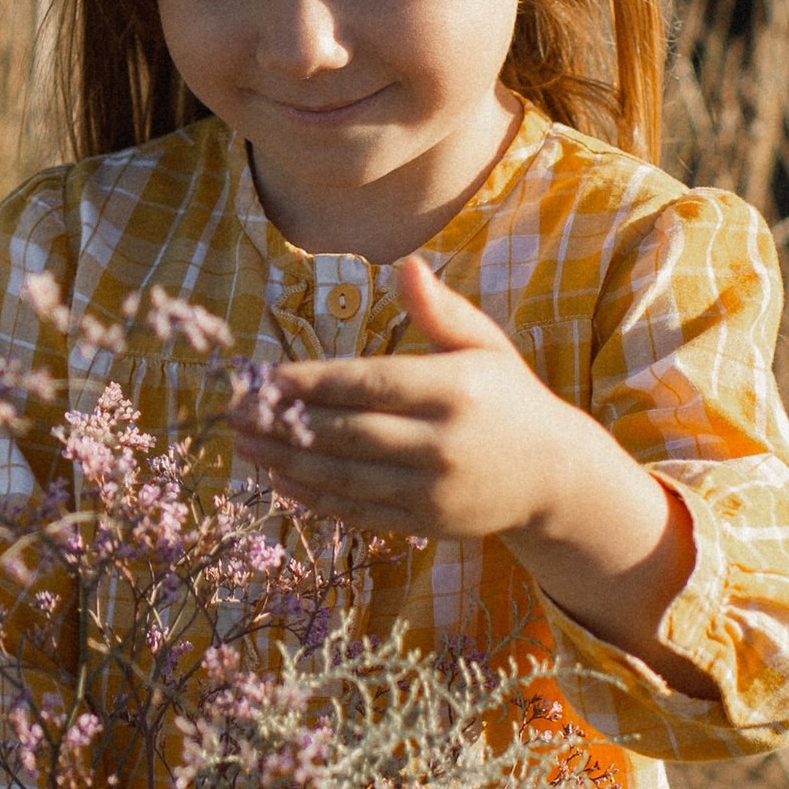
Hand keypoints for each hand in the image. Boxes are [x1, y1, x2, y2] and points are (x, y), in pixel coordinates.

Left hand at [232, 254, 704, 682]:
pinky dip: (315, 498)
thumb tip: (404, 266)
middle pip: (347, 433)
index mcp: (455, 390)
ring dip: (287, 463)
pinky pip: (358, 511)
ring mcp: (432, 489)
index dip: (311, 383)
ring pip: (345, 477)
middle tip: (235, 414)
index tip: (264, 378)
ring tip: (244, 446)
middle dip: (284, 423)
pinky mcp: (424, 522)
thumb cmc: (506, 396)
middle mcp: (442, 443)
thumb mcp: (484, 344)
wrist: (553, 475)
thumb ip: (439, 310)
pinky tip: (280, 480)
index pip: (368, 384)